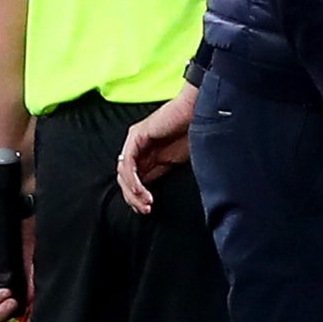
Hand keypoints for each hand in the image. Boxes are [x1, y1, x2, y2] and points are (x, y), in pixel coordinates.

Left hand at [118, 83, 197, 213]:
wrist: (198, 111)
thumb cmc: (191, 132)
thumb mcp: (173, 160)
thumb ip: (157, 172)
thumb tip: (146, 191)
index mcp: (146, 152)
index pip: (133, 179)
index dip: (137, 197)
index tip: (147, 210)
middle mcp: (136, 146)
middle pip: (125, 178)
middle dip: (133, 198)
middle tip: (145, 210)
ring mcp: (134, 140)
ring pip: (124, 173)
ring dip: (133, 192)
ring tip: (146, 203)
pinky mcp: (136, 136)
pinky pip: (128, 163)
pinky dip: (133, 180)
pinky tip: (142, 190)